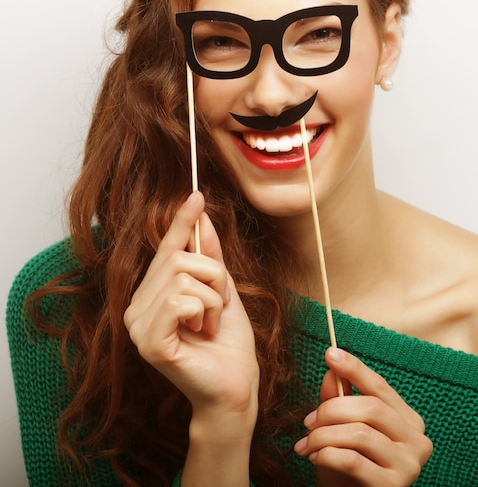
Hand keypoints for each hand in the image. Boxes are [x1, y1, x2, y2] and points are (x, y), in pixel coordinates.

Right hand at [124, 191, 258, 423]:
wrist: (236, 386)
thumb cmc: (228, 343)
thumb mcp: (223, 290)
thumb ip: (210, 257)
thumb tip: (202, 218)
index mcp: (152, 296)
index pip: (165, 251)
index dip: (181, 223)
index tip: (196, 195)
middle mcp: (137, 308)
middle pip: (177, 258)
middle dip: (212, 275)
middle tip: (218, 306)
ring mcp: (138, 326)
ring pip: (182, 276)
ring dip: (211, 297)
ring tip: (209, 323)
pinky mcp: (149, 342)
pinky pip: (180, 300)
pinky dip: (204, 310)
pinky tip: (202, 333)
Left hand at [294, 348, 431, 486]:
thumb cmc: (349, 467)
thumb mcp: (342, 428)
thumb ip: (340, 398)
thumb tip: (333, 369)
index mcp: (407, 419)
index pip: (380, 386)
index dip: (354, 368)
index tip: (330, 354)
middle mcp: (416, 439)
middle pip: (370, 408)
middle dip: (331, 409)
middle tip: (307, 421)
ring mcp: (409, 465)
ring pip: (360, 433)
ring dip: (324, 435)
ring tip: (306, 443)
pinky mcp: (393, 486)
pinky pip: (354, 461)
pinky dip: (328, 454)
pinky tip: (315, 457)